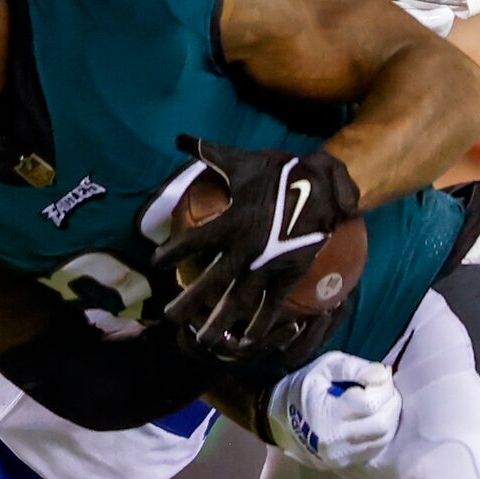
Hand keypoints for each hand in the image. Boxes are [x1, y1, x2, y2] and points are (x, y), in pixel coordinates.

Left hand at [156, 138, 359, 360]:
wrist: (324, 187)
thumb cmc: (281, 172)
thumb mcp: (243, 161)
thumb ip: (210, 153)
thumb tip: (181, 137)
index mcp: (231, 223)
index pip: (194, 241)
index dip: (173, 252)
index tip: (155, 262)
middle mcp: (244, 250)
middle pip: (209, 282)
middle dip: (188, 301)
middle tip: (169, 319)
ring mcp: (266, 267)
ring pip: (237, 300)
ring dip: (218, 320)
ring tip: (202, 340)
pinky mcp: (288, 276)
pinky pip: (270, 305)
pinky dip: (259, 325)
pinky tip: (247, 341)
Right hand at [267, 352, 400, 468]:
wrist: (277, 420)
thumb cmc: (303, 388)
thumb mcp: (324, 367)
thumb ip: (353, 368)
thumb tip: (382, 373)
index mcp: (328, 414)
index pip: (371, 404)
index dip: (384, 386)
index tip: (380, 375)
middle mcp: (336, 440)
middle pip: (383, 424)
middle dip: (391, 401)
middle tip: (384, 388)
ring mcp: (341, 455)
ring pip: (383, 438)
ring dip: (389, 416)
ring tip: (379, 401)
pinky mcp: (345, 463)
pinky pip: (375, 447)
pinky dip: (381, 431)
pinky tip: (373, 417)